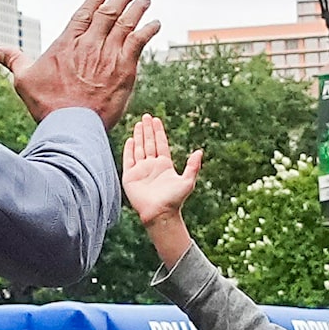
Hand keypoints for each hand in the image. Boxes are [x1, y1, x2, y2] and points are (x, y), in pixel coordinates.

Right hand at [0, 0, 158, 125]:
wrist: (71, 124)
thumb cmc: (46, 104)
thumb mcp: (24, 80)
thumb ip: (14, 60)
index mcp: (67, 44)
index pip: (84, 13)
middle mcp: (90, 44)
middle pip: (108, 13)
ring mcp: (109, 55)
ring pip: (126, 23)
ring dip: (137, 9)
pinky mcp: (125, 68)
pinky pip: (139, 42)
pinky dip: (148, 31)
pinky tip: (155, 24)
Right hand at [121, 109, 201, 248]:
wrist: (159, 213)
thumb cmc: (174, 200)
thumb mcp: (188, 181)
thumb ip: (193, 166)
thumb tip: (200, 151)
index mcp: (164, 165)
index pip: (160, 144)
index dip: (158, 132)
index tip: (156, 120)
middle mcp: (152, 165)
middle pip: (149, 143)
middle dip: (147, 130)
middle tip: (146, 116)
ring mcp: (140, 170)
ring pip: (139, 149)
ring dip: (138, 136)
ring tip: (138, 124)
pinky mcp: (130, 177)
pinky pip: (128, 160)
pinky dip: (128, 150)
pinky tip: (130, 140)